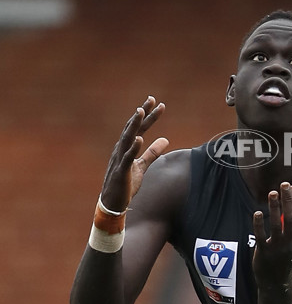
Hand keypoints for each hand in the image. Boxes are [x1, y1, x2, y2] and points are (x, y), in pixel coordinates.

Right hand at [100, 96, 168, 211]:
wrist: (113, 204)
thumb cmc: (126, 184)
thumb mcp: (142, 166)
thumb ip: (153, 152)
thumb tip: (166, 139)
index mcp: (127, 147)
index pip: (139, 128)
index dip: (148, 116)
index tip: (157, 103)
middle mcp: (121, 149)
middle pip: (132, 128)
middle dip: (141, 114)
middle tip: (151, 99)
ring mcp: (120, 159)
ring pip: (127, 138)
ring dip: (134, 125)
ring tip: (141, 112)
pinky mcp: (121, 172)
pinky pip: (127, 158)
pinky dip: (133, 148)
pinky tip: (139, 139)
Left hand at [252, 183, 291, 289]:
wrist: (276, 283)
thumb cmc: (290, 259)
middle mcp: (290, 244)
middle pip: (291, 219)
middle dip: (288, 200)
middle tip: (284, 185)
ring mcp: (277, 249)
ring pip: (276, 225)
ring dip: (274, 208)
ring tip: (272, 193)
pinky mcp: (263, 253)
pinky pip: (261, 237)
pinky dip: (259, 224)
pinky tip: (257, 213)